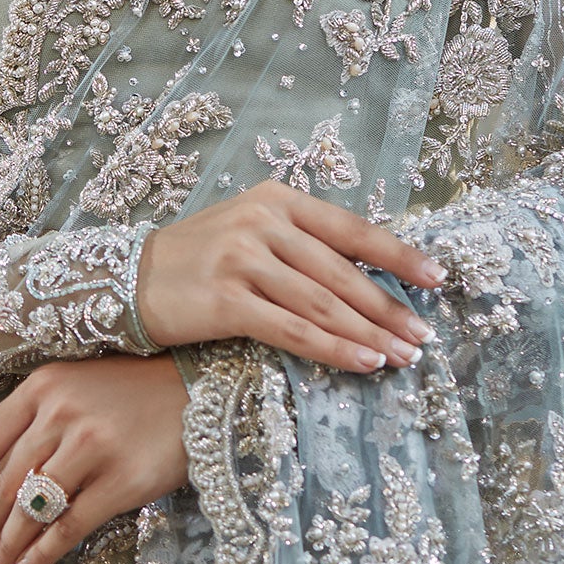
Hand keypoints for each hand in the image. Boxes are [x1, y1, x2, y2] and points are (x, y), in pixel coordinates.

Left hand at [0, 353, 189, 563]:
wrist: (199, 391)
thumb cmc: (130, 392)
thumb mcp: (75, 386)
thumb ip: (33, 421)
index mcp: (41, 387)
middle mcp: (61, 414)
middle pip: (3, 485)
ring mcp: (92, 447)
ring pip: (31, 510)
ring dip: (6, 546)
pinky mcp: (122, 481)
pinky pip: (69, 527)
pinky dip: (42, 554)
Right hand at [135, 179, 444, 372]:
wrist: (126, 279)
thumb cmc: (198, 260)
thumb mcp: (251, 232)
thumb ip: (301, 245)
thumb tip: (368, 277)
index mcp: (279, 199)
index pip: (352, 229)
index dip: (398, 255)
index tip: (437, 279)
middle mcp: (264, 222)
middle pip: (343, 273)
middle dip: (389, 308)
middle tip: (423, 336)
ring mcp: (243, 259)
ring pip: (324, 304)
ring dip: (369, 334)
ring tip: (402, 356)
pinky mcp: (226, 300)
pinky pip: (293, 329)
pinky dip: (333, 349)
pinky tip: (363, 363)